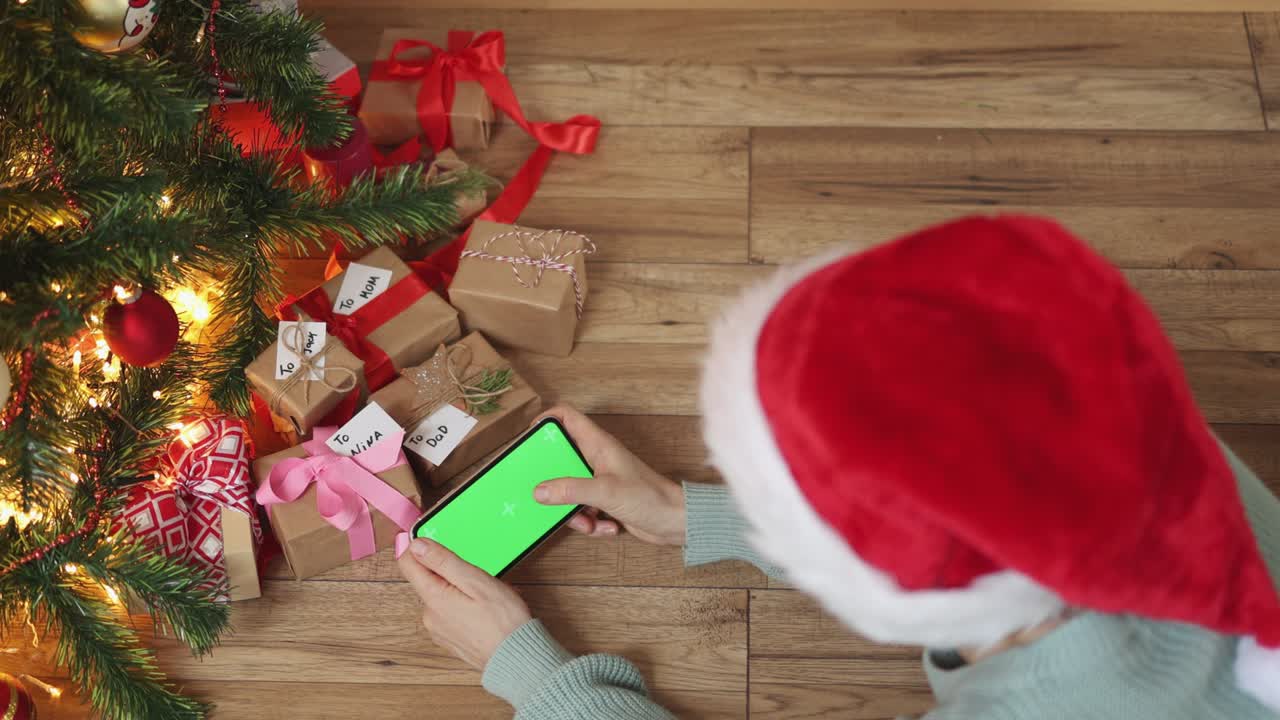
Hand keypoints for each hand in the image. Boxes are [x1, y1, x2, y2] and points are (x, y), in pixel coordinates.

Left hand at [398, 538, 531, 669]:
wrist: (516, 658)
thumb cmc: (503, 621)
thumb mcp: (476, 580)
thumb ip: (444, 561)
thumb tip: (417, 546)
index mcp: (433, 598)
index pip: (408, 563)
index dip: (420, 547)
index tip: (437, 543)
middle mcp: (429, 616)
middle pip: (426, 579)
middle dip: (448, 571)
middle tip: (476, 575)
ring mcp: (439, 629)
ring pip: (440, 596)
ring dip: (458, 590)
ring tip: (485, 596)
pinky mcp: (449, 639)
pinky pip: (449, 612)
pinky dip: (462, 606)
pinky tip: (483, 611)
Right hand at [532, 405, 685, 545]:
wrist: (675, 522)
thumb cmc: (650, 497)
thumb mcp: (604, 492)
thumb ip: (570, 490)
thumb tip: (540, 491)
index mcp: (598, 445)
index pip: (567, 417)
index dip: (547, 421)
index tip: (530, 438)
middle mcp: (597, 459)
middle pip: (561, 460)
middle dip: (554, 482)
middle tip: (547, 494)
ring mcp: (600, 480)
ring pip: (569, 490)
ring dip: (573, 511)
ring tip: (588, 521)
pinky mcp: (604, 501)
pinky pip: (582, 509)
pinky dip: (589, 522)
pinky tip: (606, 527)